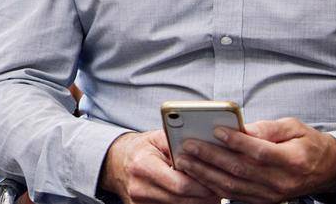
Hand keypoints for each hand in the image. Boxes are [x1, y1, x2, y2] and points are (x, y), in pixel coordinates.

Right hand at [98, 131, 217, 203]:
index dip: (201, 184)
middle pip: (182, 200)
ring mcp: (139, 202)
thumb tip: (202, 146)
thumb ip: (176, 142)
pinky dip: (185, 203)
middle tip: (219, 189)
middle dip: (204, 195)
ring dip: (198, 202)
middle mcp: (138, 187)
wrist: (117, 162)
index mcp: (142, 165)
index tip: (216, 180)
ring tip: (210, 193)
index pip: (179, 184)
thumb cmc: (142, 148)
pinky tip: (194, 197)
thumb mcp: (156, 138)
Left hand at [173, 118, 335, 202]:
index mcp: (293, 160)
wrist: (326, 170)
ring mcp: (272, 195)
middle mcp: (282, 181)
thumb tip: (241, 127)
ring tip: (185, 159)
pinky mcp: (264, 201)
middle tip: (188, 144)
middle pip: (240, 170)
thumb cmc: (307, 144)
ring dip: (205, 173)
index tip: (215, 129)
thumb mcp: (293, 127)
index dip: (236, 141)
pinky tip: (197, 173)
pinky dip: (213, 185)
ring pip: (233, 186)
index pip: (259, 152)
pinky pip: (234, 195)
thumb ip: (267, 128)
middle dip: (210, 157)